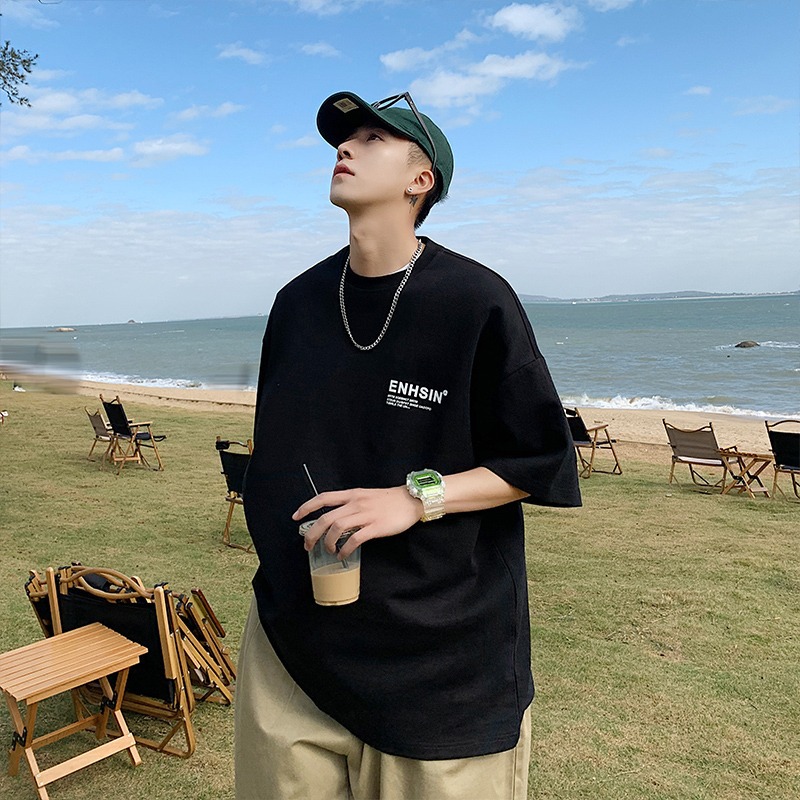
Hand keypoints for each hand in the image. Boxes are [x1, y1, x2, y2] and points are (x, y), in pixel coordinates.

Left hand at [292, 486, 421, 558]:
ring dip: (328, 542)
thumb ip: (350, 505)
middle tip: (307, 545)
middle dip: (312, 533)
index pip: (323, 498)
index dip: (307, 507)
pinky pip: (354, 539)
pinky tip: (343, 555)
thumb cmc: (388, 500)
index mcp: (352, 495)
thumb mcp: (365, 496)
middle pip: (326, 517)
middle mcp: (355, 503)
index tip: (296, 517)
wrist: (411, 500)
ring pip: (337, 528)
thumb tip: (335, 519)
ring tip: (328, 551)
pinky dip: (345, 549)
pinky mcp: (376, 527)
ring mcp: (366, 515)